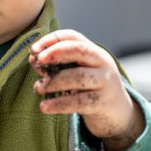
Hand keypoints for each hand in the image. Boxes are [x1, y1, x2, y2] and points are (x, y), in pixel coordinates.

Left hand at [30, 29, 144, 150]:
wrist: (117, 113)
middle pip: (79, 50)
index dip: (52, 39)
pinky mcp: (102, 103)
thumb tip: (33, 60)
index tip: (34, 49)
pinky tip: (45, 106)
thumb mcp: (76, 73)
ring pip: (78, 77)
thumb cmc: (90, 89)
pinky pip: (79, 102)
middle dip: (56, 52)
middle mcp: (102, 63)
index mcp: (94, 52)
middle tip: (39, 60)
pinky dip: (59, 104)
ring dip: (54, 81)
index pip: (73, 37)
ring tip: (38, 88)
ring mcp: (104, 83)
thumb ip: (56, 66)